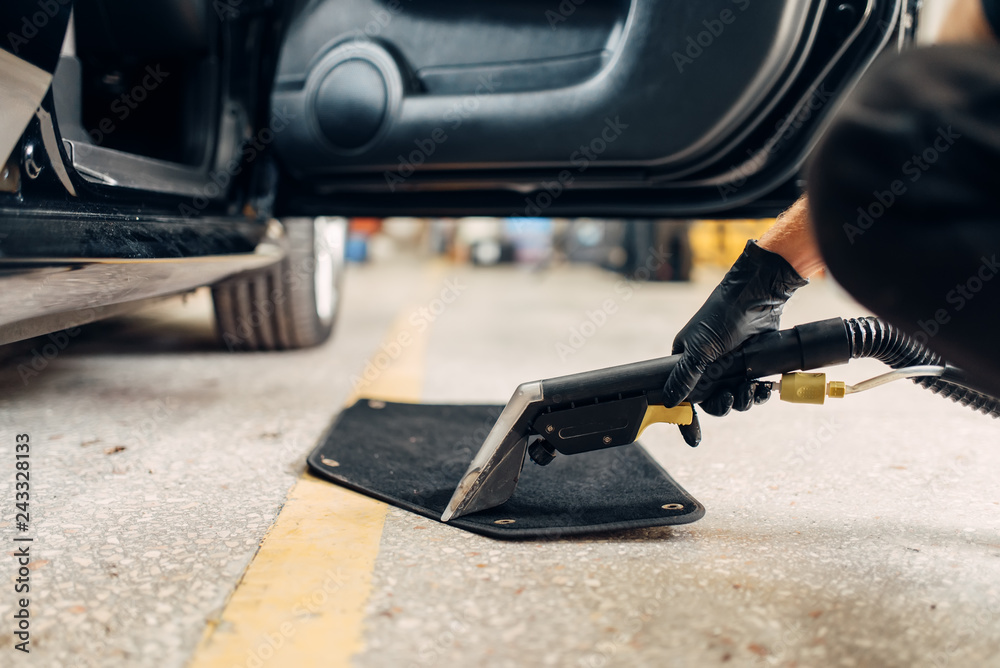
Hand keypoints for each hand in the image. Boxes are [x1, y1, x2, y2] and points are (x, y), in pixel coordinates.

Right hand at [665, 240, 806, 444]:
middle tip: (730, 398)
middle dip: (722, 405)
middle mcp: (707, 366)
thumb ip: (684, 377)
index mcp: (686, 361)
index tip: (693, 438)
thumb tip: (669, 401)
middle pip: (711, 401)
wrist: (756, 297)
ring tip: (750, 391)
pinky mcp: (752, 365)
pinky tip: (763, 388)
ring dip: (742, 400)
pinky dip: (758, 393)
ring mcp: (731, 366)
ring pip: (734, 398)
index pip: (682, 395)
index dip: (687, 417)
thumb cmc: (721, 317)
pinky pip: (752, 390)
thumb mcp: (698, 350)